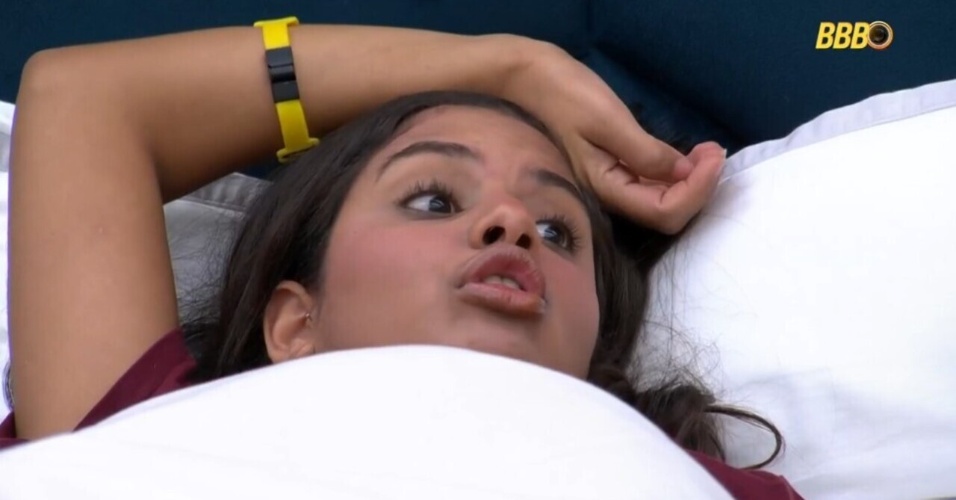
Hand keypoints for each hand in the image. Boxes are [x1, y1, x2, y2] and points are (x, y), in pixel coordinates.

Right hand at [500, 41, 724, 233]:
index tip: (712, 153)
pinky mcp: (616, 169)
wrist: (532, 81)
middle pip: (666, 213)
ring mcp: (613, 184)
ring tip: (706, 150)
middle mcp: (610, 195)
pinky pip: (653, 184)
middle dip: (699, 188)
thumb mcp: (608, 120)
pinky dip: (677, 174)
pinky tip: (687, 154)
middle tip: (713, 150)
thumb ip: (646, 152)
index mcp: (605, 188)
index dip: (696, 190)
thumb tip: (684, 173)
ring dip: (692, 182)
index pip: (664, 211)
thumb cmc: (566, 96)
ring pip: (662, 201)